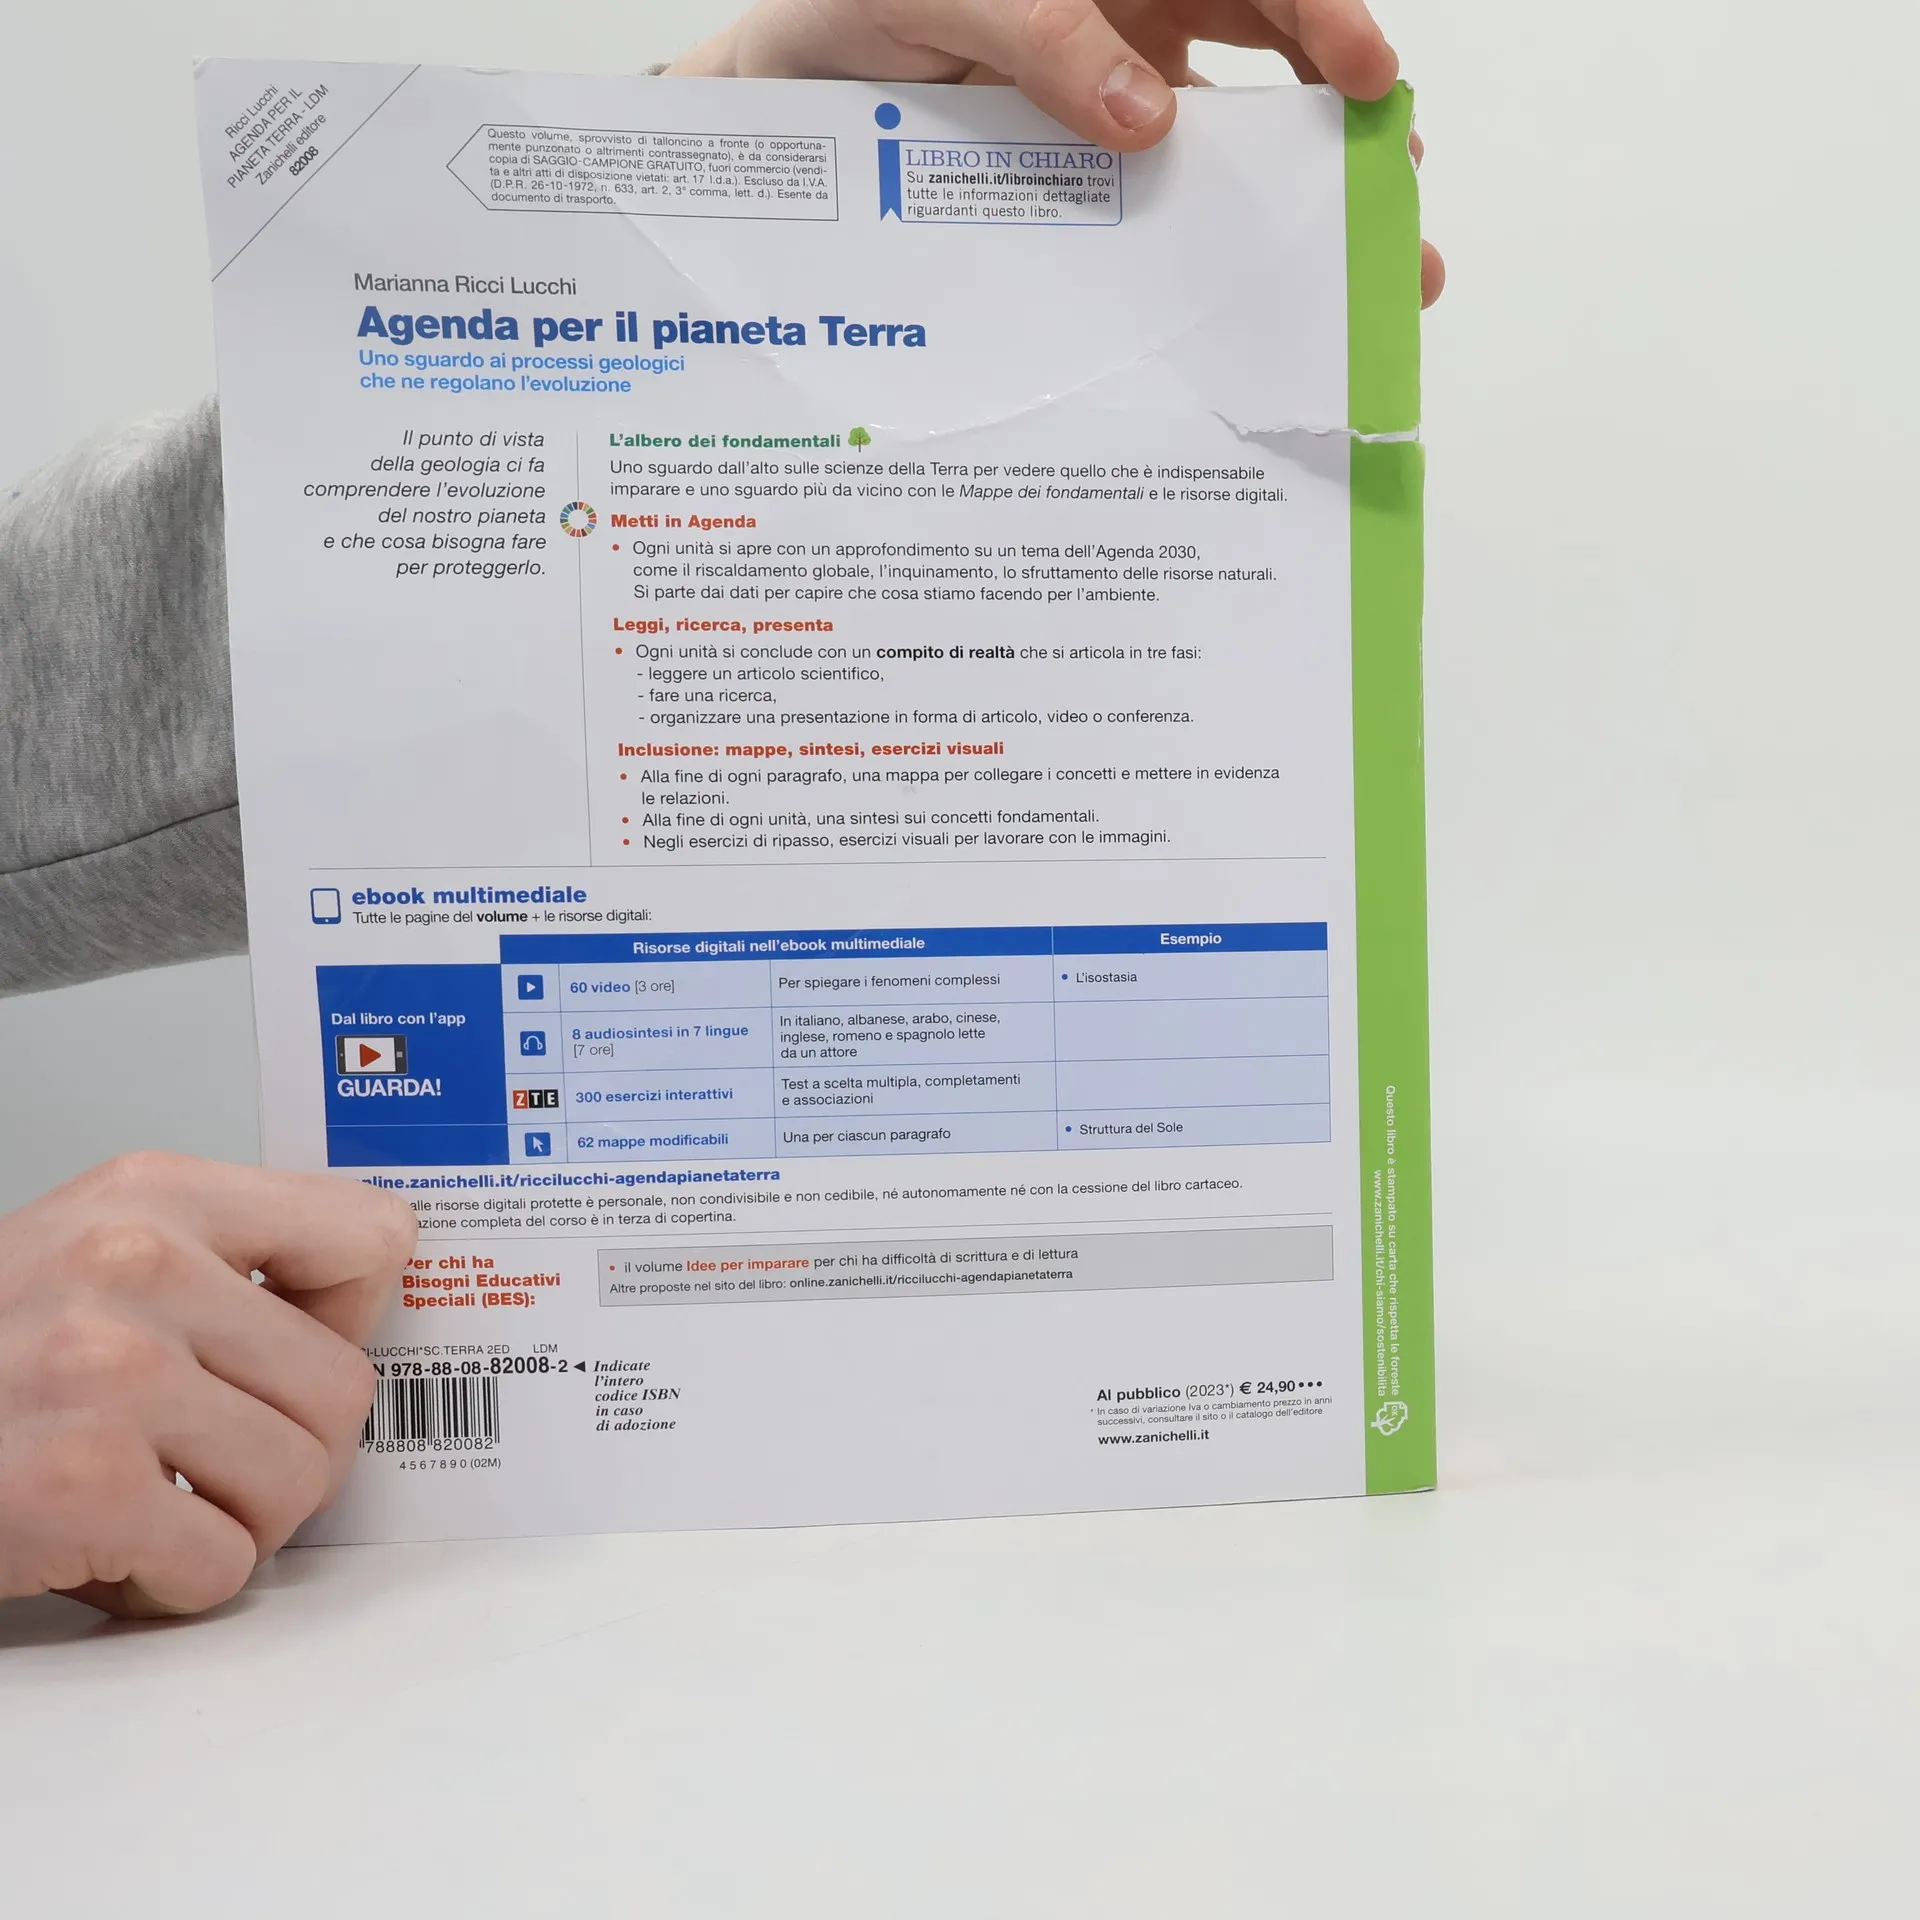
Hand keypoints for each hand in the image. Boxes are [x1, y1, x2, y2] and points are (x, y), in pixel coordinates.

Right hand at [0, 1154, 415, 1616]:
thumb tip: (366, 1311)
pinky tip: (104, 1550)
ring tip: (152, 1504)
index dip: (351, 1319)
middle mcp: (138, 1264)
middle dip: (290, 1454)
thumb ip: (225, 1266)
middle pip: (346, 1387)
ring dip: (235, 1524)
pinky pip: (223, 1564)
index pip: (372, 1235)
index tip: (303, 1350)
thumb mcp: (95, 1259)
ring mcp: (110, 1372)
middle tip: (207, 1466)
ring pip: (300, 1481)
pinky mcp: (81, 1484)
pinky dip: (171, 1585)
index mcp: (155, 1195)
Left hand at [670, 0, 1443, 305]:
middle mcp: (1138, 31)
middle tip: (1391, 205)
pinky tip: (1231, 314)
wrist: (781, 95)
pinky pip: (1157, 224)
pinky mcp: (1083, 192)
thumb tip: (1148, 115)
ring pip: (1230, 161)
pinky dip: (1201, 267)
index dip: (1326, 22)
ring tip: (1344, 282)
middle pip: (1276, 75)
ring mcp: (1116, 117)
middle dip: (1343, 136)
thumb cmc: (853, 9)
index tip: (1369, 80)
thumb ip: (1044, 33)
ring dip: (1290, 219)